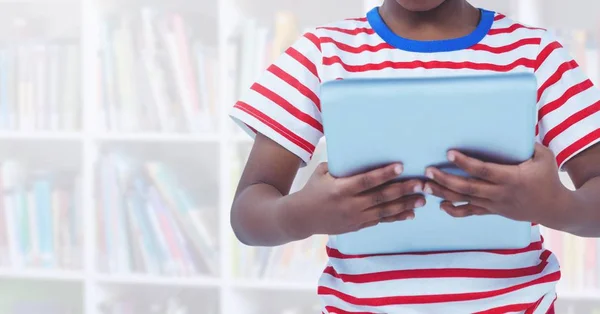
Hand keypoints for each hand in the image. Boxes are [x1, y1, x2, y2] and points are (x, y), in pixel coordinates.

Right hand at [295, 162, 425, 235]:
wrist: (301, 218)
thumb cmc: (312, 190)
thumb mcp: (322, 173)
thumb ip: (341, 167)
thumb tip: (360, 153)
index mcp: (341, 189)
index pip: (367, 181)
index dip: (385, 174)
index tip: (401, 166)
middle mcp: (350, 205)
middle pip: (381, 197)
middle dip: (403, 190)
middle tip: (421, 184)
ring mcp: (355, 218)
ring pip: (385, 212)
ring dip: (405, 205)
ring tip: (422, 200)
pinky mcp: (357, 227)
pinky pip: (380, 221)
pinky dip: (395, 217)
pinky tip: (409, 213)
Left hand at [423, 143, 569, 223]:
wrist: (554, 208)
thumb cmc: (548, 178)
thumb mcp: (544, 157)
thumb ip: (528, 143)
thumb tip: (513, 125)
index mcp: (512, 178)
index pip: (484, 170)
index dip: (465, 163)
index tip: (449, 153)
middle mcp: (500, 193)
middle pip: (468, 188)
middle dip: (445, 180)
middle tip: (427, 171)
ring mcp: (494, 205)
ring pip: (464, 201)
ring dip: (443, 194)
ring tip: (425, 186)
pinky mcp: (492, 212)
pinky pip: (470, 213)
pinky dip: (454, 211)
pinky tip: (440, 204)